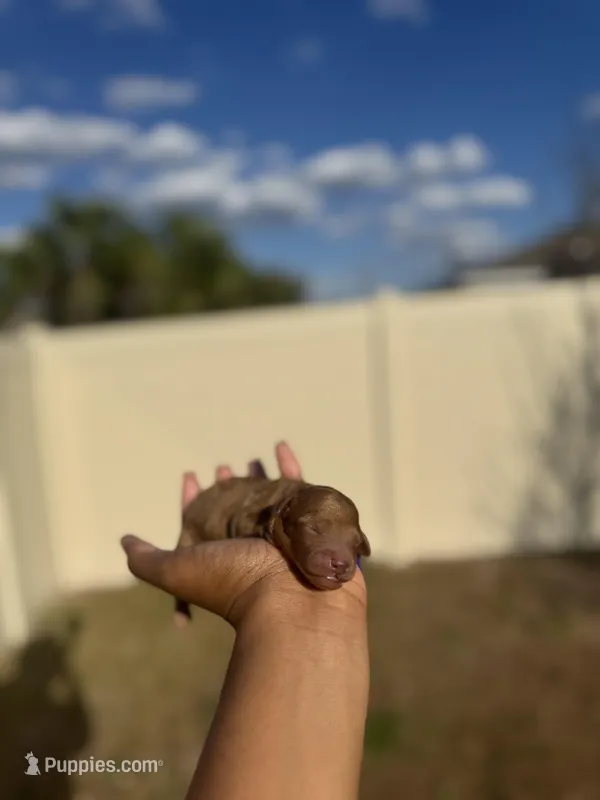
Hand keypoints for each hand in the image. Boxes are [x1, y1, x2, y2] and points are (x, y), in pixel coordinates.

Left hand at [120, 441, 365, 628]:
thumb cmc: (233, 582)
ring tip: (252, 459)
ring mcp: (278, 529)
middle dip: (227, 486)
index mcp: (219, 551)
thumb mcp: (177, 570)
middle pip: (235, 506)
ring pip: (266, 495)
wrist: (291, 600)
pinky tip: (279, 446)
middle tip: (223, 467)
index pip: (199, 518)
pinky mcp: (306, 519)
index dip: (192, 498)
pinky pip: (298, 485)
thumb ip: (146, 559)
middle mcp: (248, 541)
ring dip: (257, 475)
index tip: (190, 475)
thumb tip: (124, 541)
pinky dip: (288, 465)